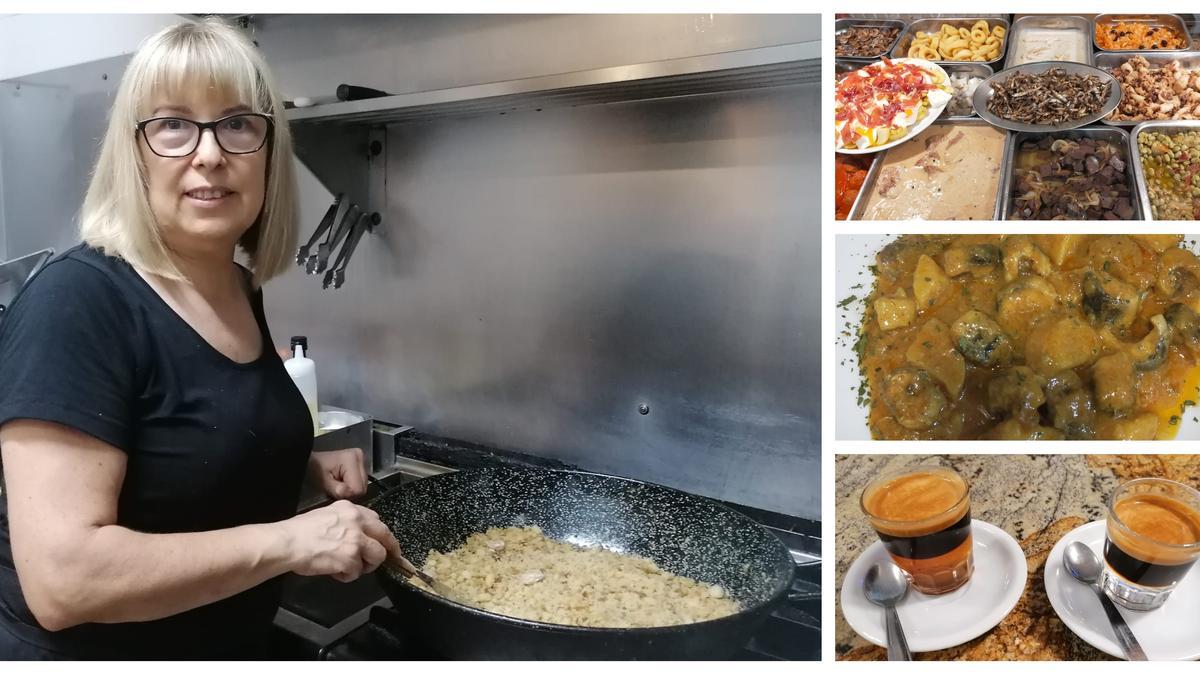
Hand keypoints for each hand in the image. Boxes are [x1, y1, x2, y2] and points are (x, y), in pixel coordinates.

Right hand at [281, 500, 402, 581]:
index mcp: (350, 509)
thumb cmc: (299, 531)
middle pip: (385, 536)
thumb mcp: (326, 514)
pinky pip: (357, 572)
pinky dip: (348, 576)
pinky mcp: (351, 558)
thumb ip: (345, 521)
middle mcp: (357, 521)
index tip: (384, 541)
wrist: (287, 543)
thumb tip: (355, 534)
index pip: (376, 520)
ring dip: (367, 565)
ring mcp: (356, 540)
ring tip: (351, 568)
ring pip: (378, 556)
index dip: (381, 534)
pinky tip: (335, 572)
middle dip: (390, 549)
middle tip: (393, 558)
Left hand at [308, 447, 367, 499]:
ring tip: (338, 485)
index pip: (358, 488)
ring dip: (350, 490)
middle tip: (336, 488)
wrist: (312, 462)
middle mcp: (360, 458)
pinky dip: (352, 486)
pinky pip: (361, 483)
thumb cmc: (315, 469)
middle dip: (349, 492)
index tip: (335, 491)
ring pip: (363, 487)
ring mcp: (362, 461)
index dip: (346, 494)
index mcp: (352, 459)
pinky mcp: (361, 465)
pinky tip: (343, 482)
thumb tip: (347, 493)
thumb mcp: (323, 481)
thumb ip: (336, 489)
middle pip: (363, 488)